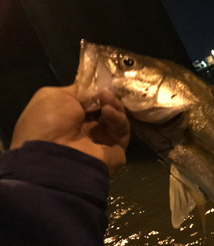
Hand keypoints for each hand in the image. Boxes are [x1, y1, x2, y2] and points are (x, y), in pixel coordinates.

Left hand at [10, 84, 130, 173]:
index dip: (96, 90)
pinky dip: (117, 118)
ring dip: (113, 105)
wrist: (54, 154)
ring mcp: (102, 141)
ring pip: (116, 118)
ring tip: (106, 99)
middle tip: (106, 90)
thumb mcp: (54, 95)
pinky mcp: (117, 150)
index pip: (89, 102)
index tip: (101, 81)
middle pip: (105, 108)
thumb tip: (94, 90)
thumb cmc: (48, 122)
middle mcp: (85, 130)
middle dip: (107, 96)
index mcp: (67, 118)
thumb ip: (76, 90)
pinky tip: (108, 110)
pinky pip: (122, 131)